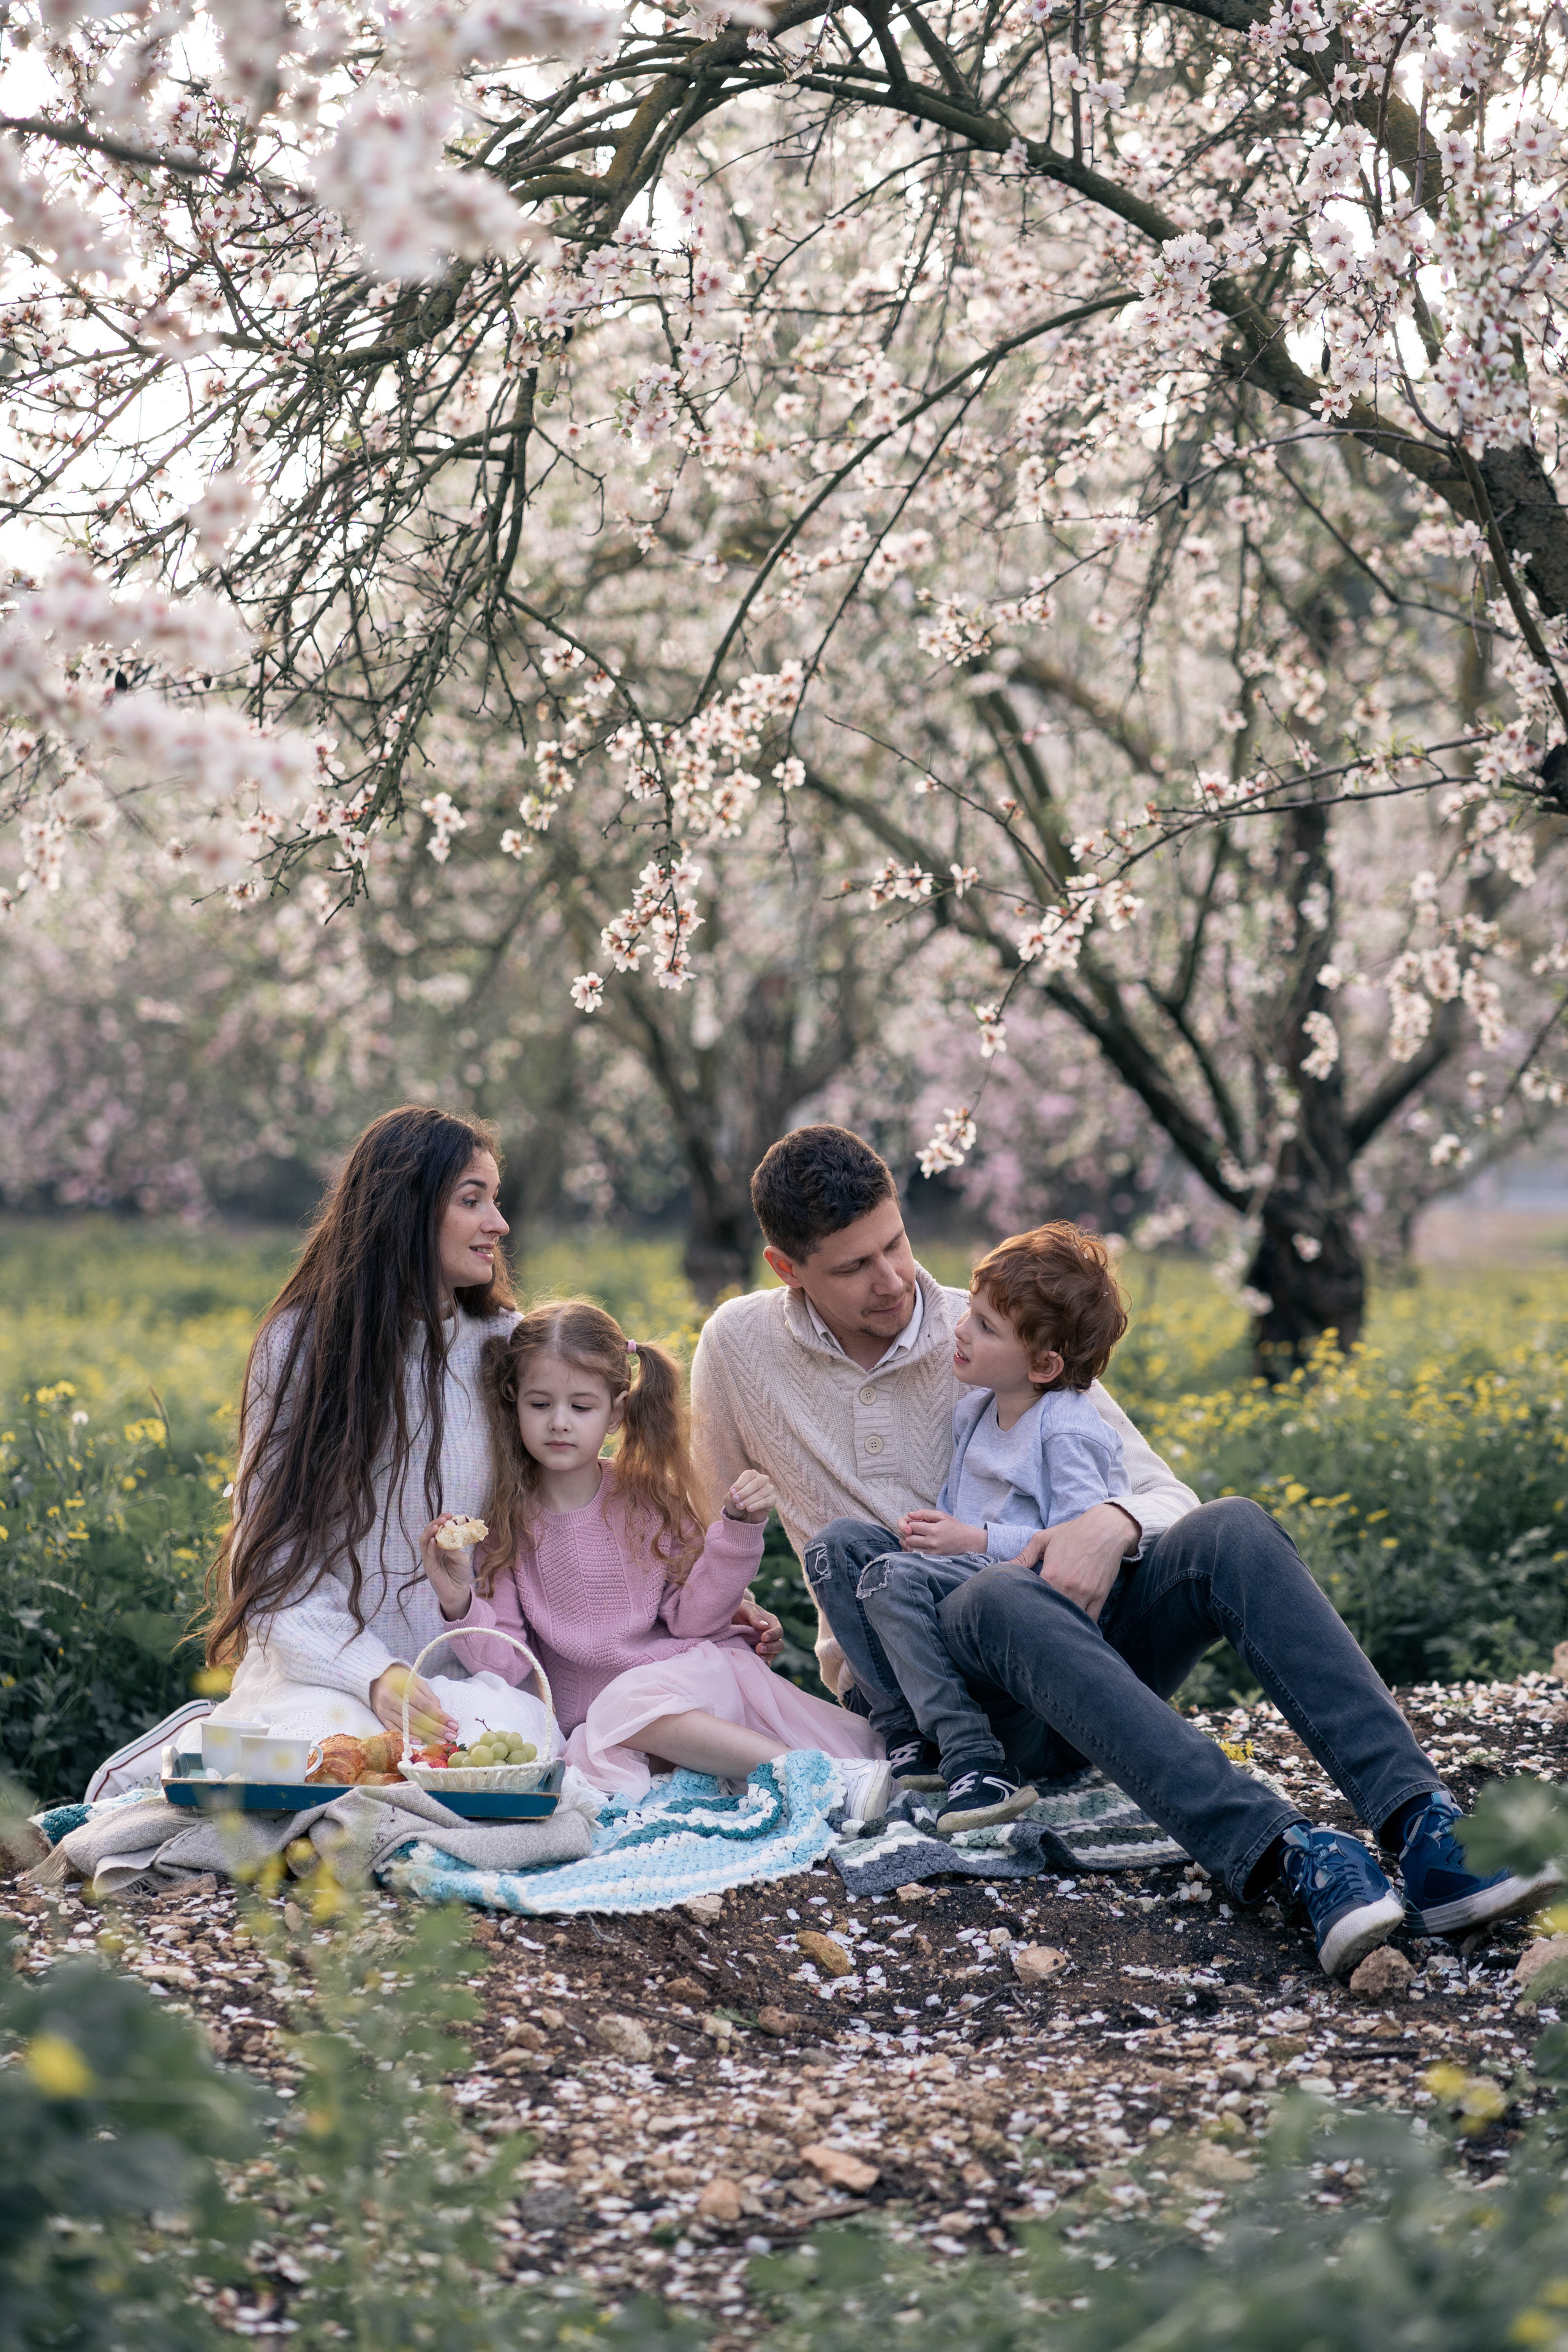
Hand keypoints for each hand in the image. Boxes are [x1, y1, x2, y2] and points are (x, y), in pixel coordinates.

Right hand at [368, 1663, 457, 1742]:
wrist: (375, 1678)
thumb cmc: (399, 1678)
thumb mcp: (416, 1681)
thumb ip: (429, 1696)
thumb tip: (441, 1712)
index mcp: (401, 1686)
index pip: (424, 1705)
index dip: (439, 1716)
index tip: (453, 1724)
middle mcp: (391, 1700)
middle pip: (417, 1718)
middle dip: (435, 1729)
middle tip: (451, 1736)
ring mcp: (385, 1711)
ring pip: (407, 1726)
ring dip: (426, 1736)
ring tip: (441, 1742)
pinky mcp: (381, 1719)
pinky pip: (395, 1731)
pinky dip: (408, 1737)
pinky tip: (420, 1742)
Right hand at [420, 1514, 476, 1619]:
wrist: (457, 1590)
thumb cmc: (461, 1573)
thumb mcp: (462, 1558)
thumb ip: (455, 1549)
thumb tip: (449, 1541)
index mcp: (442, 1544)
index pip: (439, 1529)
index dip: (442, 1520)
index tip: (450, 1514)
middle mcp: (434, 1549)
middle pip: (429, 1532)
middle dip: (435, 1523)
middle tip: (443, 1518)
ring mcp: (430, 1557)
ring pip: (424, 1541)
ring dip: (429, 1532)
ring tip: (436, 1525)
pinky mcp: (428, 1566)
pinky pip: (427, 1554)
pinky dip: (429, 1546)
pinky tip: (434, 1540)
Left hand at [724, 1469, 778, 1524]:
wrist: (744, 1516)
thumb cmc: (737, 1502)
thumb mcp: (730, 1499)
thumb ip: (731, 1495)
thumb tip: (734, 1494)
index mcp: (752, 1475)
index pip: (748, 1475)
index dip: (740, 1483)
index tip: (731, 1492)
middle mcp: (763, 1479)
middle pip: (756, 1483)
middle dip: (744, 1492)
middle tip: (735, 1499)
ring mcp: (769, 1489)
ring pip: (761, 1493)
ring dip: (749, 1500)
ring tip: (739, 1506)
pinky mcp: (772, 1500)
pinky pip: (766, 1501)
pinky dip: (757, 1505)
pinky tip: (749, 1509)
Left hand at [731, 1593, 783, 1663]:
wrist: (729, 1618)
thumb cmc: (740, 1609)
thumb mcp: (746, 1608)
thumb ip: (755, 1616)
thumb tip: (764, 1626)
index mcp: (771, 1623)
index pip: (778, 1631)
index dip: (773, 1635)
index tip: (763, 1637)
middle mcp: (770, 1636)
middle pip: (779, 1645)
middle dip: (771, 1648)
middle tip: (759, 1648)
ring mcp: (765, 1646)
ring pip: (773, 1655)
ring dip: (767, 1657)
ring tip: (757, 1657)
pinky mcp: (757, 1654)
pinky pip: (764, 1662)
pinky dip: (763, 1665)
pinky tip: (757, 1664)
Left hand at [898, 1508, 987, 1555]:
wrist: (967, 1541)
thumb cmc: (954, 1526)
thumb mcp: (942, 1516)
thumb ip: (925, 1513)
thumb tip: (910, 1514)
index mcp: (934, 1529)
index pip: (912, 1526)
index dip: (910, 1523)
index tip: (914, 1522)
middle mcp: (932, 1542)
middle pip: (909, 1538)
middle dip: (907, 1533)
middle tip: (911, 1530)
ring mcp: (933, 1552)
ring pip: (910, 1548)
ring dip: (908, 1542)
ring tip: (912, 1536)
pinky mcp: (933, 1558)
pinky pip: (916, 1555)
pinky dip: (911, 1549)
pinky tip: (915, 1544)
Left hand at [1009, 1502, 1140, 1620]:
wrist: (1105, 1529)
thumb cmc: (1072, 1533)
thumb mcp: (1043, 1539)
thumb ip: (1023, 1556)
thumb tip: (1003, 1567)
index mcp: (1051, 1574)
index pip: (1034, 1599)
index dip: (1028, 1605)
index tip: (1025, 1607)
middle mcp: (1067, 1587)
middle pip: (1051, 1613)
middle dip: (1044, 1618)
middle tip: (1038, 1620)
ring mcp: (1085, 1593)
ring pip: (1070, 1619)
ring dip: (1062, 1622)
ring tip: (1054, 1623)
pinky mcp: (1100, 1597)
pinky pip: (1090, 1619)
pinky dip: (1081, 1623)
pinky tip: (1074, 1622)